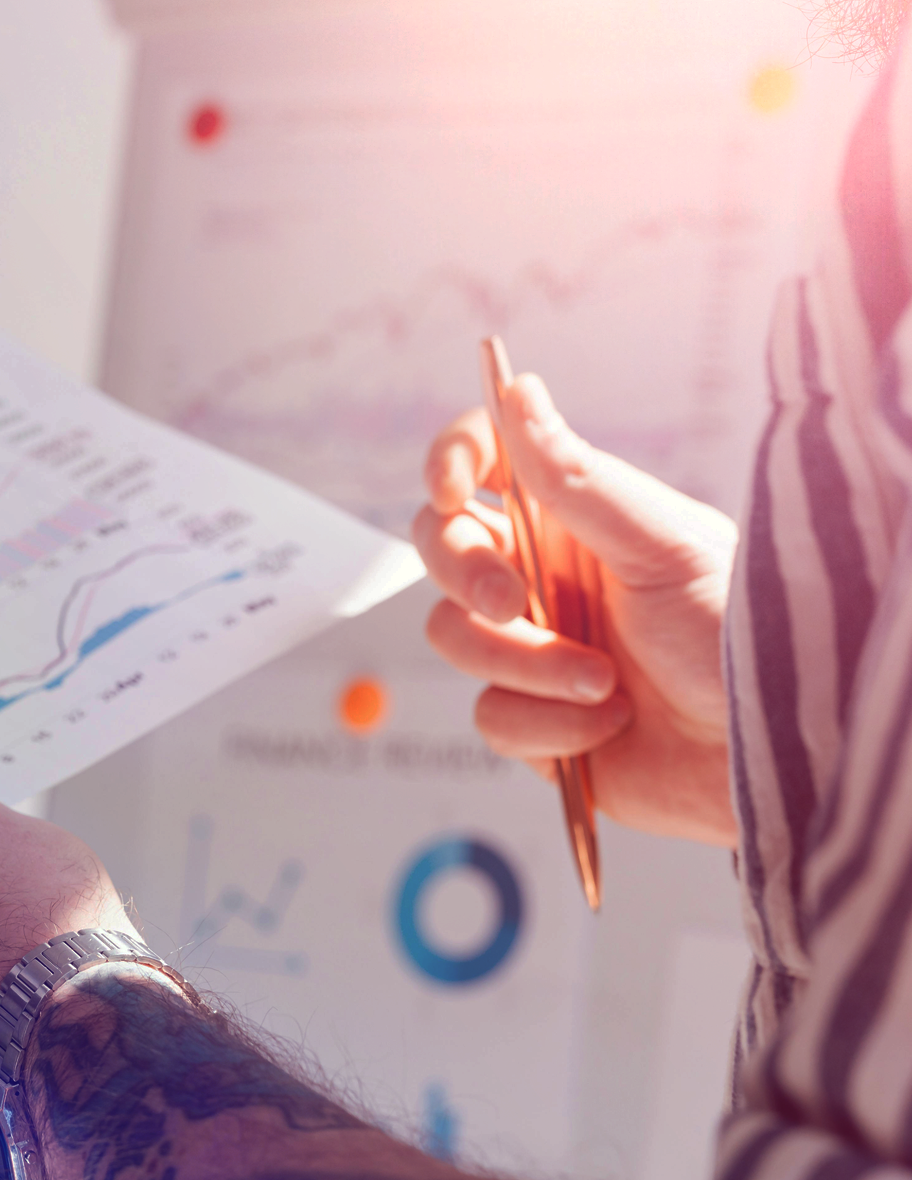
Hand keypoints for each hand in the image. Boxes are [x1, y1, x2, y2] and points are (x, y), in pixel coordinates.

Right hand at [411, 374, 737, 845]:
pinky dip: (549, 726)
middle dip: (469, 577)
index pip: (487, 465)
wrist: (767, 754)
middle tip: (515, 605)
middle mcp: (545, 577)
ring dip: (528, 666)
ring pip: (457, 637)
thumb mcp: (662, 546)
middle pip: (444, 548)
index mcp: (577, 520)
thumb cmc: (737, 638)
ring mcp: (533, 649)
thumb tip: (518, 392)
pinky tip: (609, 727)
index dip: (450, 464)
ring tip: (606, 685)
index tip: (451, 491)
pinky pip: (491, 717)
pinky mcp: (535, 722)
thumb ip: (576, 478)